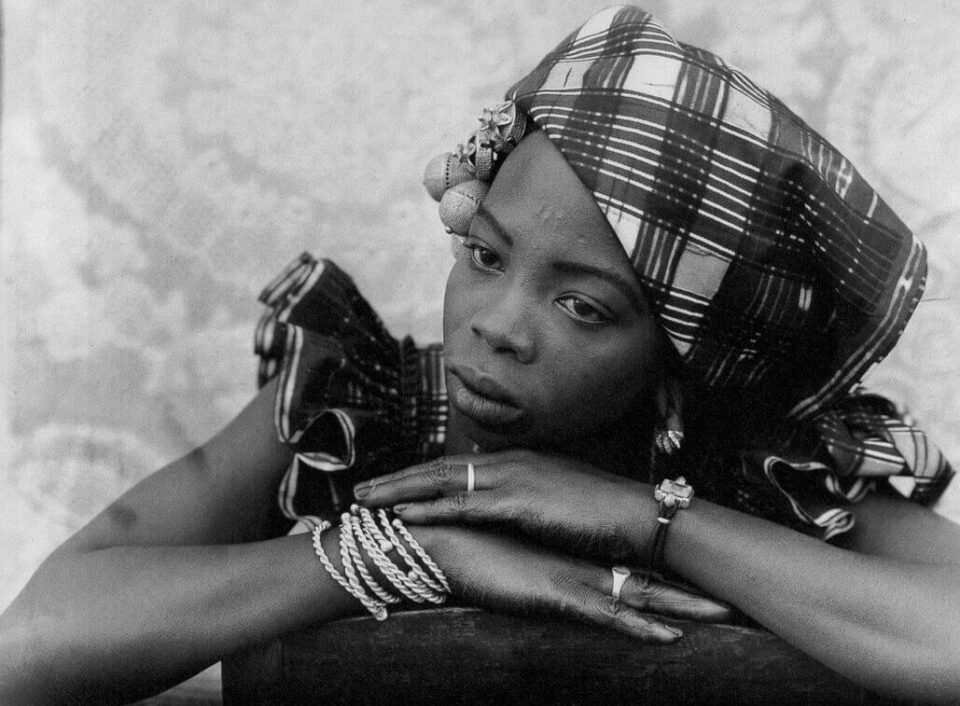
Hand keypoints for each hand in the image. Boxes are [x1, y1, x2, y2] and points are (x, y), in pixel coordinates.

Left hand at [355, 450, 651, 562]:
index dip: (419, 476)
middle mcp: (508, 462)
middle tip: (360, 490)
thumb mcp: (556, 499)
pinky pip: (462, 505)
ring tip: (363, 500)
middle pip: (438, 468)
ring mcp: (511, 479)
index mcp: (516, 461)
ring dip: (398, 490)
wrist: (636, 515)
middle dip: (396, 478)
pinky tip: (401, 513)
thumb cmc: (600, 513)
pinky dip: (428, 508)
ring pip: (441, 482)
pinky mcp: (518, 503)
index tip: (390, 486)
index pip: (456, 466)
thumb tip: (505, 505)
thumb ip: (527, 498)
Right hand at [413, 525, 730, 641]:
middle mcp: (581, 564)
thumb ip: (531, 570)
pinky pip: (608, 616)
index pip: (628, 567)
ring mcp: (573, 578)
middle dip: (691, 591)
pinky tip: (670, 637)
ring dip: (682, 607)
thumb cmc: (473, 552)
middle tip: (733, 599)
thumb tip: (541, 575)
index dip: (665, 576)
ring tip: (723, 614)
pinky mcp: (558, 593)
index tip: (699, 584)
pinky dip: (640, 628)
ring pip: (640, 594)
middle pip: (647, 578)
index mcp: (574, 559)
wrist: (445, 541)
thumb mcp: (511, 567)